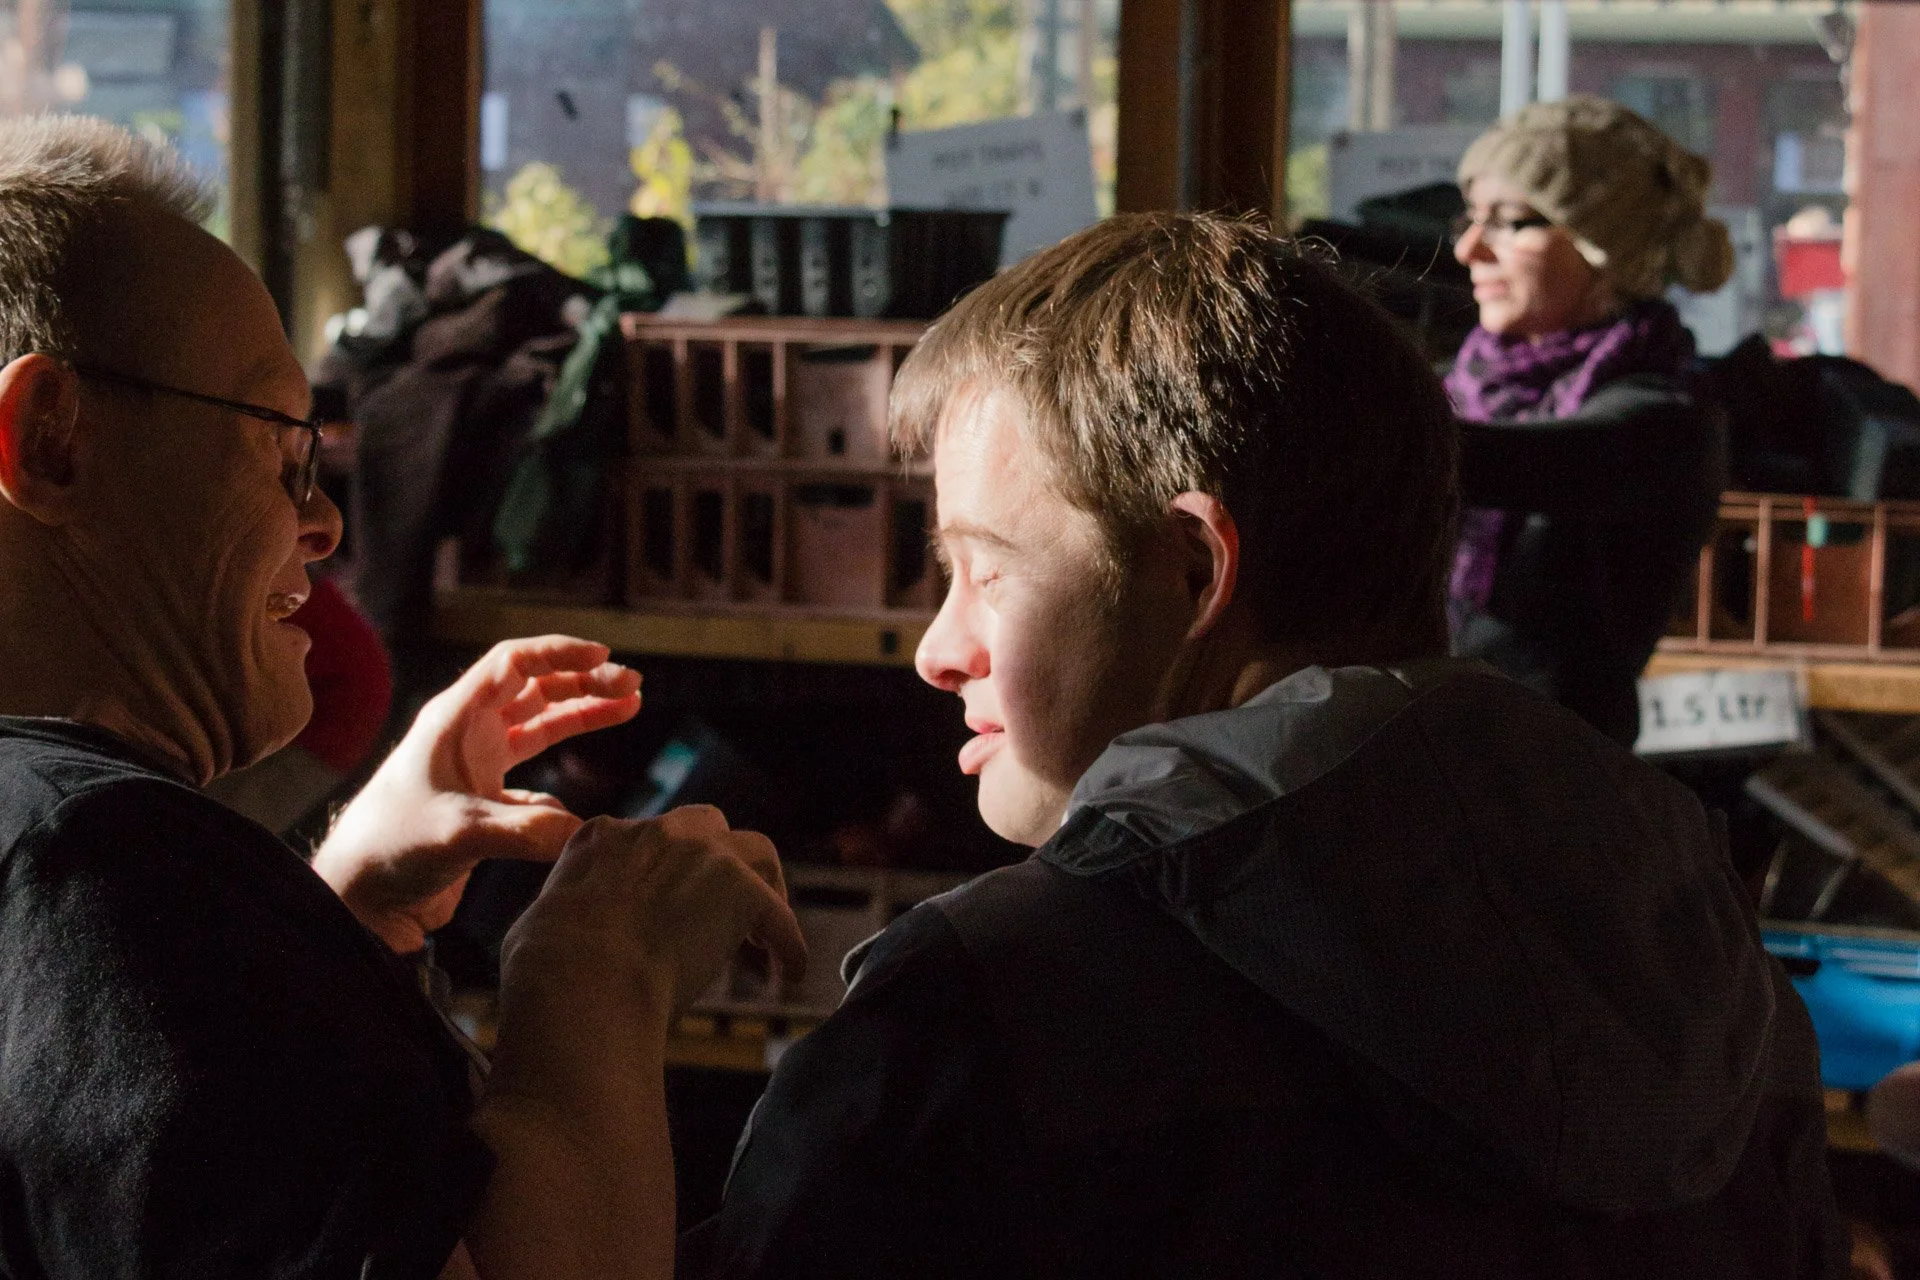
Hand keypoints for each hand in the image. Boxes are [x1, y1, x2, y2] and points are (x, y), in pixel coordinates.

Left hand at [312, 635, 642, 952]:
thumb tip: (584, 831)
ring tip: (630, 703)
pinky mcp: (485, 806)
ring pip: (540, 725)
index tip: (605, 656)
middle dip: (584, 681)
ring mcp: (477, 770)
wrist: (360, 898)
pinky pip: (536, 783)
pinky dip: (565, 782)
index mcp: (454, 719)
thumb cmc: (391, 847)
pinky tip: (584, 801)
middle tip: (632, 685)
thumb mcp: (459, 831)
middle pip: (535, 688)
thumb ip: (525, 830)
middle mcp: (467, 736)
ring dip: (582, 713)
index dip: (559, 653)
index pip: (513, 663)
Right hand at [489, 807, 807, 1099]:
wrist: (578, 980)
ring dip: (764, 887)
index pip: (645, 843)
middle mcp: (655, 832)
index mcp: (602, 839)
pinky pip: (779, 916)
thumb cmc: (546, 971)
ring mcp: (703, 854)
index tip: (669, 908)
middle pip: (707, 826)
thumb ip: (564, 915)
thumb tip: (553, 939)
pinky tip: (788, 973)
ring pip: (756, 852)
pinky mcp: (741, 889)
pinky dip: (787, 944)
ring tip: (764, 934)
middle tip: (722, 908)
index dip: (664, 876)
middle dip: (718, 862)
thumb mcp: (541, 923)